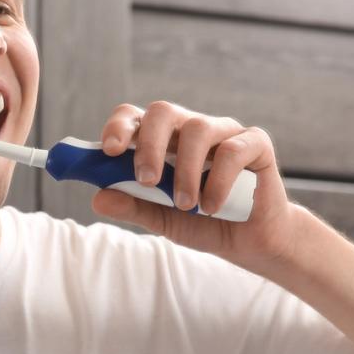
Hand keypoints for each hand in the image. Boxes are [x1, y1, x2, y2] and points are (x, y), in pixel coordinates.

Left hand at [91, 101, 305, 267]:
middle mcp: (190, 129)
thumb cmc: (202, 223)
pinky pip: (233, 150)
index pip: (134, 117)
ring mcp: (224, 132)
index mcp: (162, 140)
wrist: (250, 242)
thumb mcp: (161, 218)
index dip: (118, 127)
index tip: (109, 151)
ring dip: (185, 170)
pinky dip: (218, 181)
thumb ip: (133, 206)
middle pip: (162, 111)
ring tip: (185, 205)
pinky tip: (213, 207)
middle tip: (146, 181)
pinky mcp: (256, 143)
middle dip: (149, 145)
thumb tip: (97, 198)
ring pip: (197, 129)